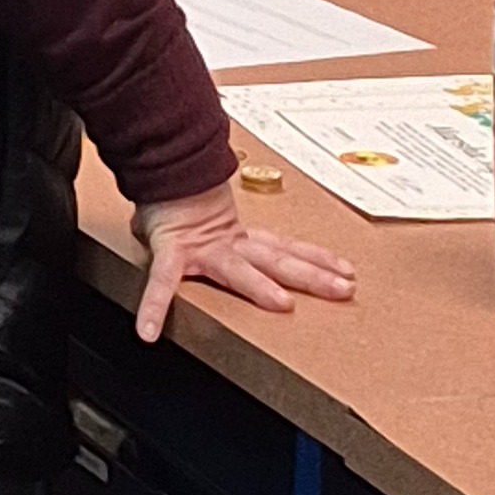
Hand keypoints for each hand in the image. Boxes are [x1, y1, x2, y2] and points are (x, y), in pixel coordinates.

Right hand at [128, 183, 354, 344]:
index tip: (345, 270)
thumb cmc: (174, 195)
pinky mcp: (172, 251)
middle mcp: (229, 244)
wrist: (156, 166)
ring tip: (283, 304)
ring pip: (237, 269)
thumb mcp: (201, 214)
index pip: (285, 247)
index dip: (315, 258)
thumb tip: (208, 229)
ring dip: (260, 286)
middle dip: (312, 275)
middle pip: (277, 260)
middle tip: (344, 289)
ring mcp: (203, 250)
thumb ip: (208, 224)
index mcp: (240, 238)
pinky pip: (162, 282)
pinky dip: (155, 305)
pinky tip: (148, 328)